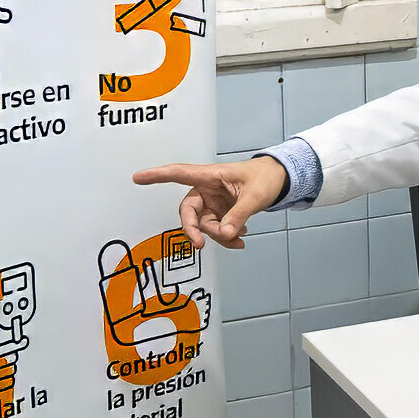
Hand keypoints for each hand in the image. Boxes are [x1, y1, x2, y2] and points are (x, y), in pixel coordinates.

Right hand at [132, 156, 288, 249]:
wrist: (280, 181)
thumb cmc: (266, 177)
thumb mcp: (255, 196)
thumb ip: (239, 215)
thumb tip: (225, 234)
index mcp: (210, 176)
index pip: (179, 174)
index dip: (157, 176)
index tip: (138, 178)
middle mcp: (207, 189)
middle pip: (189, 211)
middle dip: (195, 229)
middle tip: (201, 243)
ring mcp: (213, 203)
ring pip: (203, 225)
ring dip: (217, 236)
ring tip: (239, 238)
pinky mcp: (220, 213)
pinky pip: (215, 230)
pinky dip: (226, 237)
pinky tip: (240, 238)